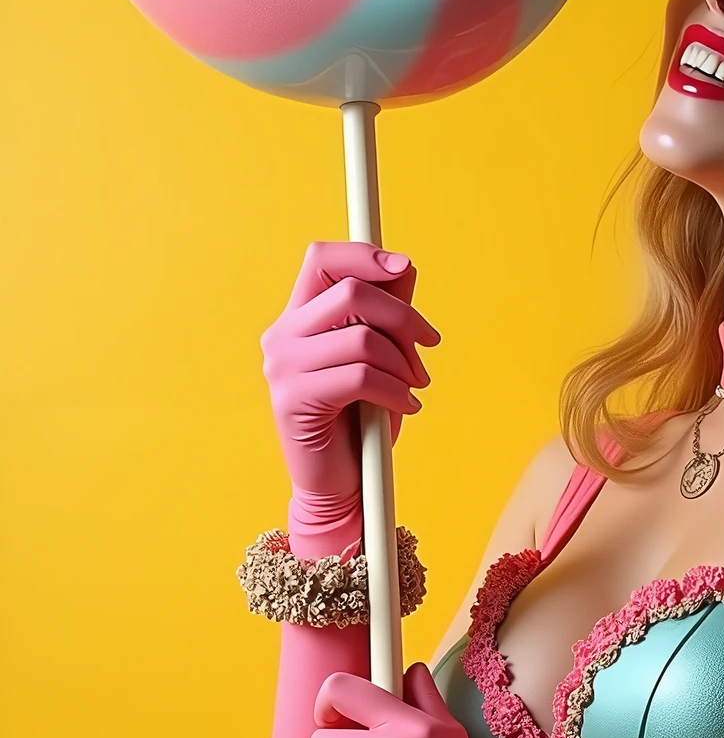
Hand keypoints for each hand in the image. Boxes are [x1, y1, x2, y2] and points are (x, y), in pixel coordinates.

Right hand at [260, 242, 440, 504]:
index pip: (322, 258)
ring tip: (412, 387)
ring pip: (363, 338)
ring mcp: (283, 368)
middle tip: (427, 348)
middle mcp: (283, 335)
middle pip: (352, 291)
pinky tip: (406, 407)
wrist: (341, 483)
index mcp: (299, 317)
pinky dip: (396, 391)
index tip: (403, 267)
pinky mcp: (294, 400)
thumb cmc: (360, 419)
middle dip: (404, 318)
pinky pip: (361, 377)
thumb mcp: (381, 357)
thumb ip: (386, 312)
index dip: (364, 254)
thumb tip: (403, 266)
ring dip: (404, 363)